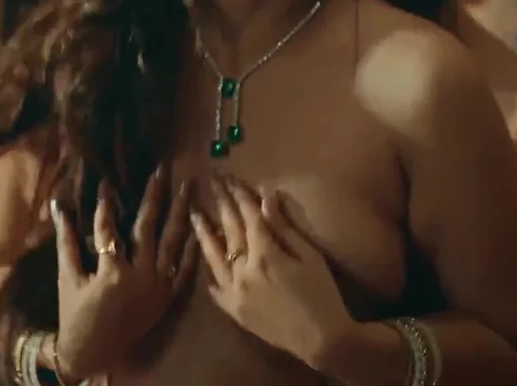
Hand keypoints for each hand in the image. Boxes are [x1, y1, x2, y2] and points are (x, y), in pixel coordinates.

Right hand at [52, 171, 198, 380]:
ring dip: (182, 211)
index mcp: (112, 271)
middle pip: (149, 226)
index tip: (108, 178)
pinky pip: (185, 267)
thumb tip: (57, 204)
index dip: (106, 201)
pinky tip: (198, 223)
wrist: (94, 352)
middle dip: (156, 194)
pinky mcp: (169, 296)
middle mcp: (140, 275)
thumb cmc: (75, 313)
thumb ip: (66, 239)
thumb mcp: (68, 276)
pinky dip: (192, 245)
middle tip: (162, 168)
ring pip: (174, 241)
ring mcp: (158, 286)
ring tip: (190, 185)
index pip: (109, 225)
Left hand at [191, 176, 353, 367]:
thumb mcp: (309, 256)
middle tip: (211, 182)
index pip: (248, 216)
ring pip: (213, 256)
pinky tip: (204, 260)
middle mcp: (243, 270)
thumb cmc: (322, 293)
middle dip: (221, 203)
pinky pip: (214, 288)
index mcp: (264, 253)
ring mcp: (234, 291)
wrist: (320, 340)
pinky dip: (209, 272)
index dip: (239, 195)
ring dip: (204, 232)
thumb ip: (284, 226)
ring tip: (194, 213)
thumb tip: (266, 196)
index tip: (229, 176)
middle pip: (229, 229)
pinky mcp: (233, 310)